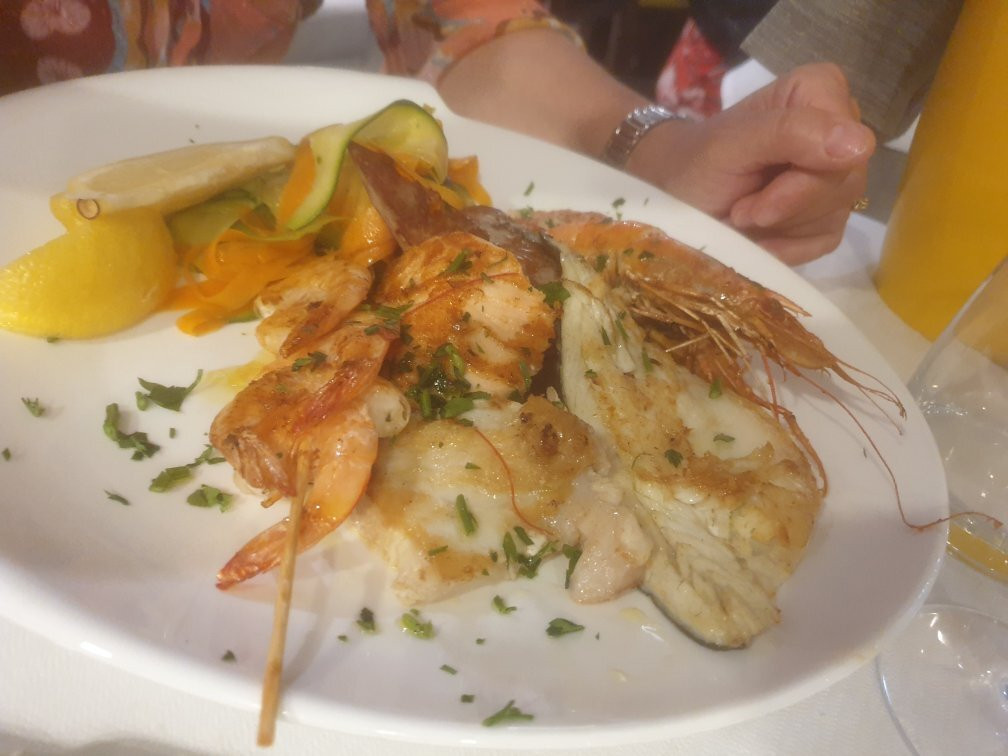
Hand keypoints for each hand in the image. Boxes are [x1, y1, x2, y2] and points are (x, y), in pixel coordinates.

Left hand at [631, 63, 874, 262]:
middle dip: (784, 207)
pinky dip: (785, 248)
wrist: (677, 200)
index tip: (751, 191)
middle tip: (740, 209)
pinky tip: (757, 237)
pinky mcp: (828, 217)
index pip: (848, 146)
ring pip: (836, 216)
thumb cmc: (696, 164)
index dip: (801, 181)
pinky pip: (825, 241)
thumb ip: (790, 133)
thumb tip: (862, 144)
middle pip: (845, 184)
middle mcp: (838, 128)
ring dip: (780, 228)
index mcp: (821, 91)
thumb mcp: (731, 145)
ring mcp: (836, 176)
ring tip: (742, 216)